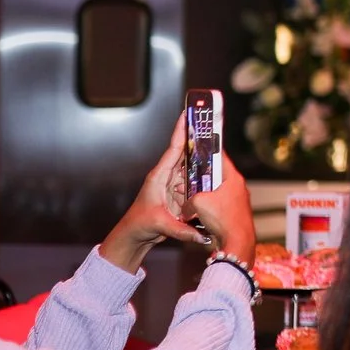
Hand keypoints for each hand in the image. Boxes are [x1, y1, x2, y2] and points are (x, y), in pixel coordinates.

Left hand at [99, 116, 206, 273]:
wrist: (134, 236)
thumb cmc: (140, 225)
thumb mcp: (161, 225)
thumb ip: (182, 229)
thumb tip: (200, 234)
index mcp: (159, 176)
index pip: (174, 149)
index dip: (181, 131)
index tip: (187, 114)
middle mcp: (166, 177)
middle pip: (185, 153)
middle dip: (196, 139)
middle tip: (209, 124)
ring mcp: (172, 185)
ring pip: (191, 168)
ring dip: (202, 160)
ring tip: (216, 147)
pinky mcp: (178, 194)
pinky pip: (193, 182)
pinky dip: (202, 178)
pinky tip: (213, 173)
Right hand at [187, 161, 255, 267]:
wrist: (237, 243)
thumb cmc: (224, 220)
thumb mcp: (198, 203)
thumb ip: (189, 199)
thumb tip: (186, 206)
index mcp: (233, 178)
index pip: (220, 157)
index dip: (208, 151)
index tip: (199, 146)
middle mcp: (237, 187)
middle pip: (216, 175)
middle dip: (199, 176)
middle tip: (186, 175)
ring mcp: (237, 200)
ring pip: (215, 191)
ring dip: (201, 193)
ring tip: (187, 194)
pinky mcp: (233, 212)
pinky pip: (217, 203)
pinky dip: (206, 204)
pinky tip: (196, 210)